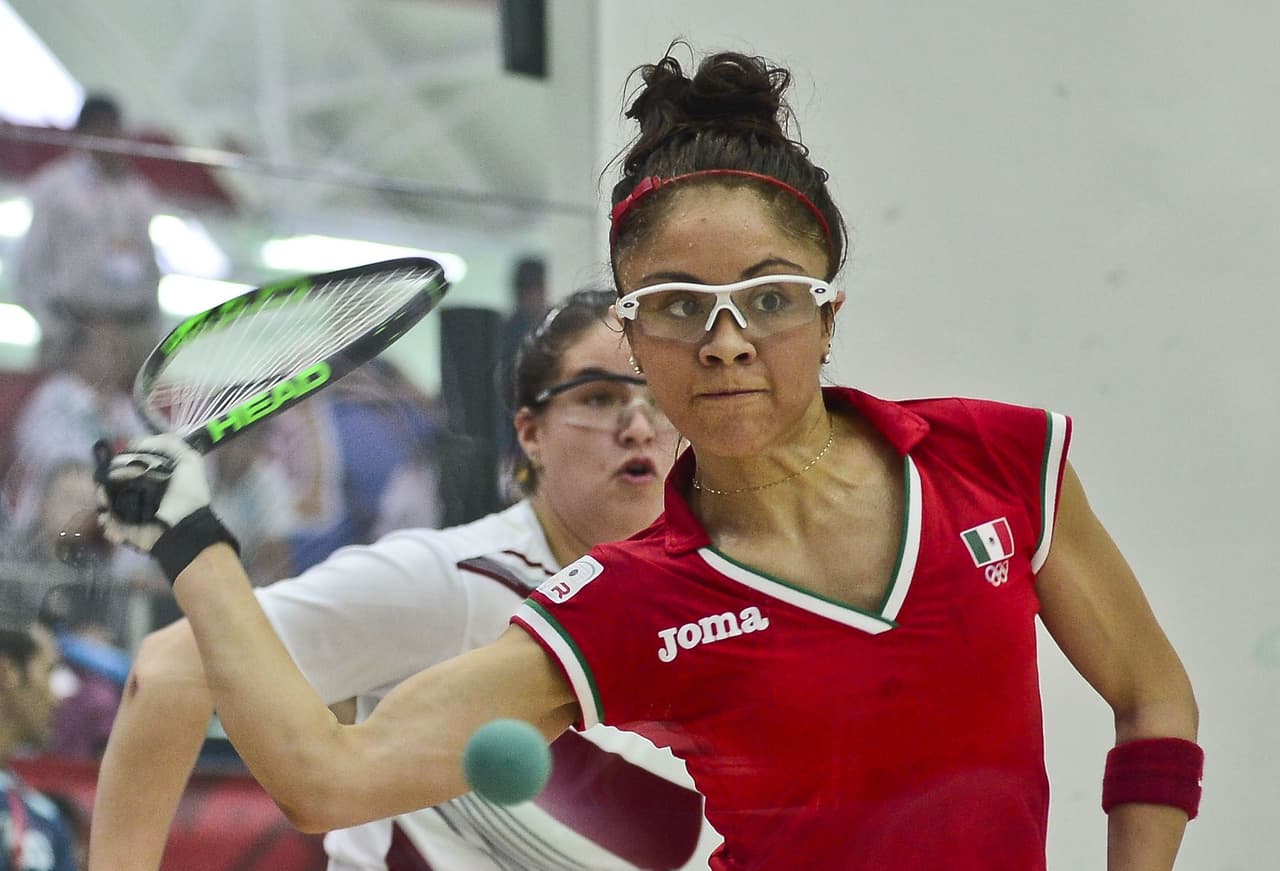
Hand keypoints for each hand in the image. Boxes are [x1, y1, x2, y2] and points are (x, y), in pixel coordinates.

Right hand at [95, 434, 211, 553]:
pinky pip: (108, 522)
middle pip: (115, 482)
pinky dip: (105, 520)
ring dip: (102, 497)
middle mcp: (142, 492)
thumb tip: (134, 442)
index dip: (122, 462)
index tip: (116, 461)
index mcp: (155, 477)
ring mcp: (132, 511)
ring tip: (104, 498)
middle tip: (107, 481)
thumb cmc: (188, 492)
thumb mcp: (188, 460)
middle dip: (108, 479)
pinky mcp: (126, 529)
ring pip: (107, 501)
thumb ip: (168, 444)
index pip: (131, 465)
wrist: (185, 525)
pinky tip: (108, 516)